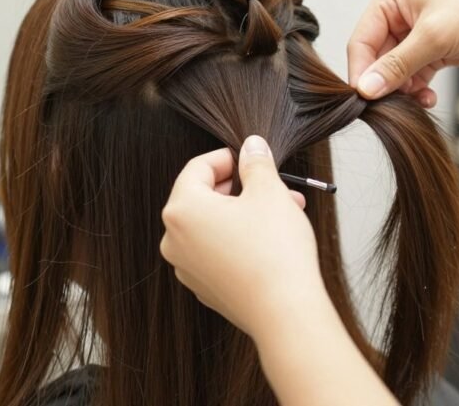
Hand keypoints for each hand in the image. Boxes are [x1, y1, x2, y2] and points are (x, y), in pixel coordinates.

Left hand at [160, 136, 329, 337]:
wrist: (284, 311)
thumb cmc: (274, 251)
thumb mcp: (269, 192)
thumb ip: (256, 163)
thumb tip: (252, 147)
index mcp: (182, 210)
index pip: (197, 168)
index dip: (227, 157)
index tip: (250, 157)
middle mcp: (174, 239)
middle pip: (204, 197)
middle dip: (242, 188)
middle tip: (274, 185)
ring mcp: (187, 267)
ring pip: (214, 226)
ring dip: (245, 213)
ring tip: (284, 211)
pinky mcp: (204, 287)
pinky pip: (218, 251)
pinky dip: (240, 239)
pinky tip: (272, 240)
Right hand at [348, 0, 458, 107]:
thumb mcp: (434, 38)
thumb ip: (397, 66)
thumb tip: (365, 89)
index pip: (361, 39)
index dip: (362, 71)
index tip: (365, 99)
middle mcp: (399, 12)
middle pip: (376, 58)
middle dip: (386, 83)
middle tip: (392, 107)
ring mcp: (416, 32)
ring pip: (394, 71)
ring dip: (403, 90)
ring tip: (418, 102)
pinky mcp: (433, 49)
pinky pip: (413, 75)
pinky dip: (417, 90)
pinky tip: (428, 99)